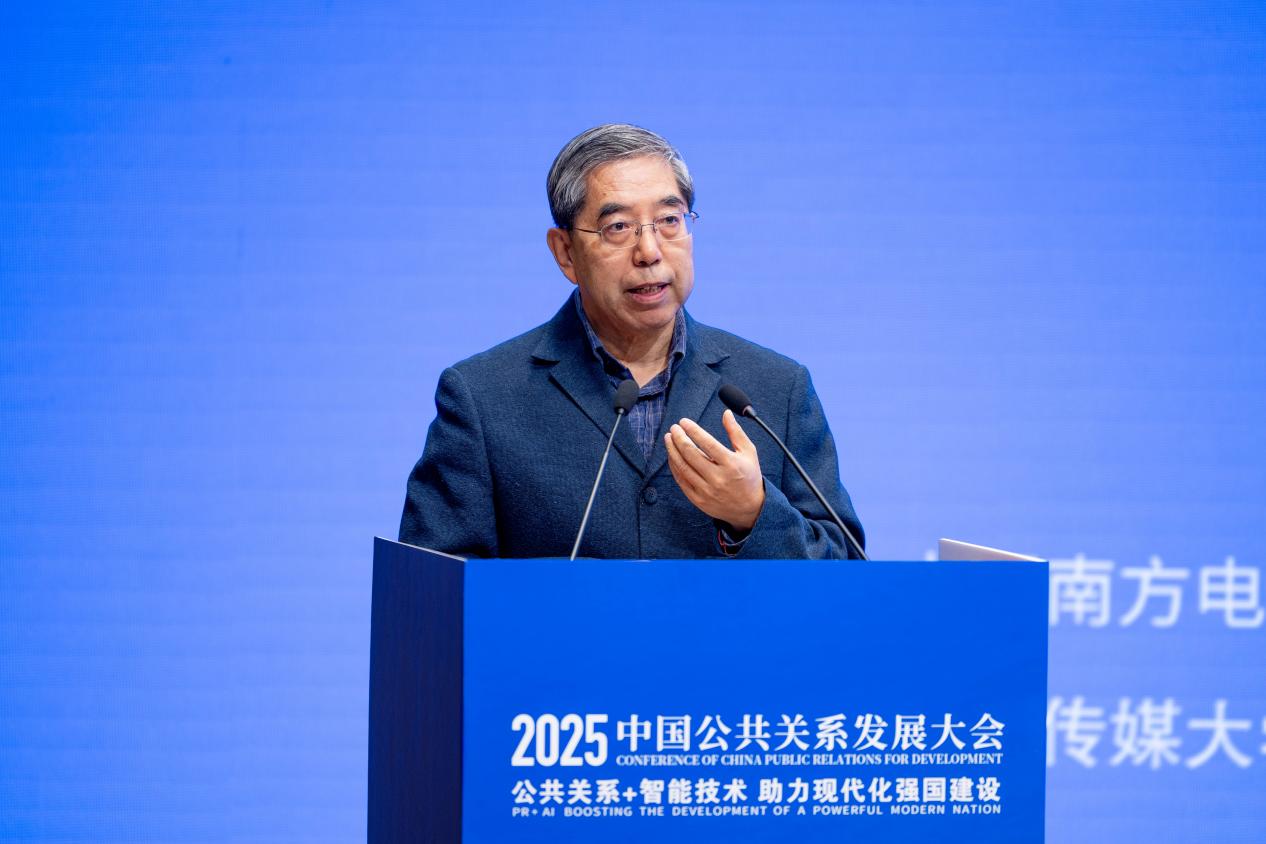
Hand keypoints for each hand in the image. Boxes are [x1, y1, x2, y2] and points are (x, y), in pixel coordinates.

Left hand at [664, 409, 765, 530]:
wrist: (749, 509)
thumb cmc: (749, 476)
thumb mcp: (749, 452)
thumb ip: (736, 432)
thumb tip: (726, 413)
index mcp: (731, 464)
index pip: (707, 443)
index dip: (693, 430)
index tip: (683, 421)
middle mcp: (718, 478)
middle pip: (691, 454)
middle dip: (679, 438)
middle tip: (674, 428)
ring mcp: (706, 490)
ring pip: (683, 467)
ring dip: (672, 450)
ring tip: (669, 438)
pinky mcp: (698, 500)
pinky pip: (681, 480)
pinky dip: (674, 466)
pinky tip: (672, 455)